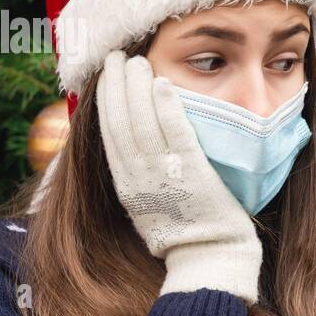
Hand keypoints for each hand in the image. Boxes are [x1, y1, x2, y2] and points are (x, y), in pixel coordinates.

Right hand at [96, 50, 261, 303]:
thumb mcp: (150, 207)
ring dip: (137, 88)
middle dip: (116, 85)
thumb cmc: (187, 235)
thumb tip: (132, 153)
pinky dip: (166, 108)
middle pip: (120, 122)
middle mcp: (140, 178)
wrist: (210, 259)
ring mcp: (165, 176)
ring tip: (136, 61)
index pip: (109, 133)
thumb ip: (140, 178)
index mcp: (128, 186)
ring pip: (142, 123)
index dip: (106, 100)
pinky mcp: (192, 174)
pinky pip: (175, 135)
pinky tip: (163, 83)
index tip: (107, 74)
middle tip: (117, 56)